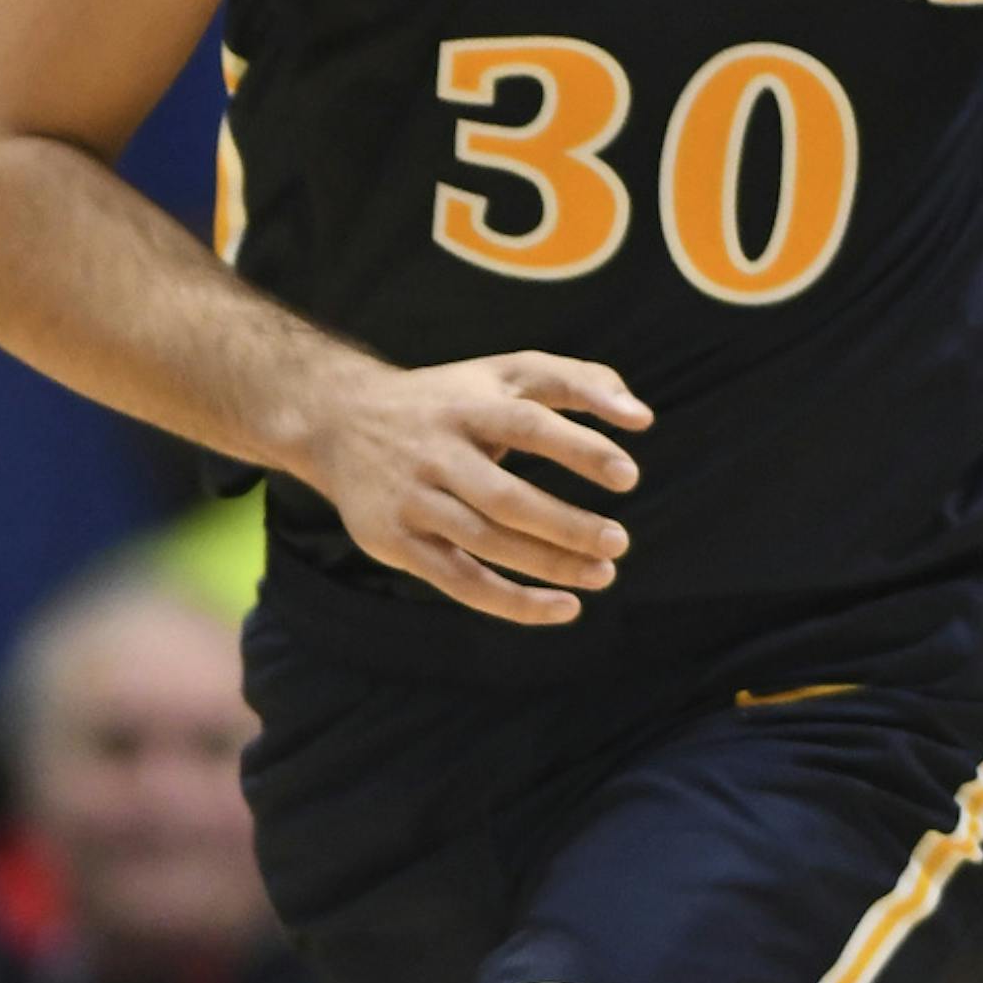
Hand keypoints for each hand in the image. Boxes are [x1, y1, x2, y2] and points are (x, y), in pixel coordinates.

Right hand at [305, 347, 651, 627]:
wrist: (338, 422)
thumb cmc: (448, 400)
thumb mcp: (502, 373)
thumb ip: (575, 381)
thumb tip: (643, 417)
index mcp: (468, 405)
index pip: (528, 423)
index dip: (579, 449)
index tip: (628, 476)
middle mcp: (436, 452)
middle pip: (505, 497)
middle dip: (567, 525)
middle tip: (619, 542)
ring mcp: (414, 500)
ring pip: (485, 542)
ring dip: (549, 565)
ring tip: (602, 575)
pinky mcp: (397, 542)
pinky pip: (461, 582)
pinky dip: (514, 602)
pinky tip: (562, 608)